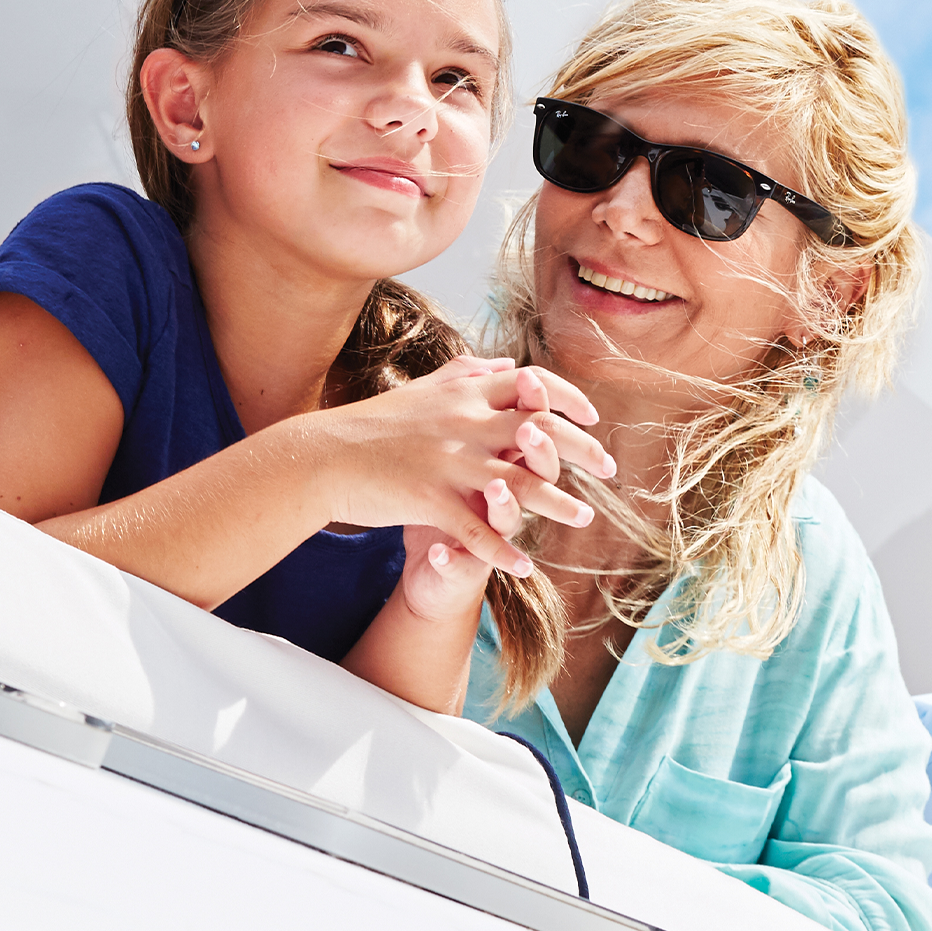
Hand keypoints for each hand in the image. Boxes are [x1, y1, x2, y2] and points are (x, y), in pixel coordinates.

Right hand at [304, 356, 612, 578]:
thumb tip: (505, 363)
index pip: (533, 385)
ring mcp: (448, 463)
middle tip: (610, 468)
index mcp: (464, 393)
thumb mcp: (424, 389)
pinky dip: (503, 551)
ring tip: (585, 516)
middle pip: (540, 431)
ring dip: (557, 504)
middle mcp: (464, 423)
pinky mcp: (430, 500)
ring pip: (519, 484)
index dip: (569, 400)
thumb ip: (467, 375)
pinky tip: (525, 567)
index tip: (592, 417)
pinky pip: (475, 531)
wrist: (321, 456)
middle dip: (581, 450)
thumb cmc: (372, 425)